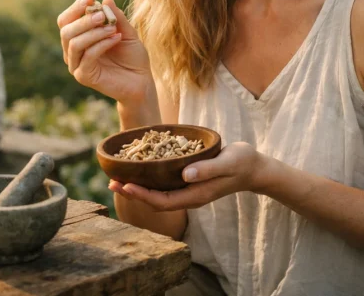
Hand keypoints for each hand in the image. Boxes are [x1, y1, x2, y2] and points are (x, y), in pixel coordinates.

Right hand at [58, 0, 151, 104]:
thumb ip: (116, 17)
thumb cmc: (132, 56)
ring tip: (113, 28)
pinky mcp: (83, 76)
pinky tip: (116, 38)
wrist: (141, 81)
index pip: (66, 20)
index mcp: (78, 38)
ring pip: (73, 43)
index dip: (75, 8)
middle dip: (83, 20)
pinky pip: (87, 56)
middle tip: (101, 15)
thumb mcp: (126, 32)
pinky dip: (101, 44)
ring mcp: (76, 65)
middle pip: (66, 30)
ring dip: (93, 32)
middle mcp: (73, 51)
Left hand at [108, 142, 268, 210]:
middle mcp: (188, 195)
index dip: (142, 195)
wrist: (253, 167)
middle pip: (155, 201)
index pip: (163, 201)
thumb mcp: (228, 163)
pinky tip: (137, 168)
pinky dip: (148, 179)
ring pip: (157, 193)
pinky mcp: (187, 181)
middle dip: (132, 193)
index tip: (126, 185)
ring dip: (137, 187)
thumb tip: (185, 174)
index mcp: (196, 195)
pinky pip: (164, 185)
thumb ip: (208, 169)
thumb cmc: (242, 163)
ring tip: (116, 178)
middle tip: (111, 182)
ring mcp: (188, 190)